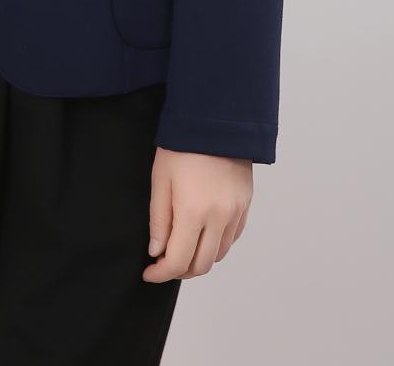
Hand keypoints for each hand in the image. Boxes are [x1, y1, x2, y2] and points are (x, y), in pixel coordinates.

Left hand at [142, 148, 252, 282]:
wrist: (215, 119)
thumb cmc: (182, 145)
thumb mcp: (161, 180)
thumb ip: (159, 220)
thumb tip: (157, 252)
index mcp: (194, 212)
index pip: (178, 261)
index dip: (161, 273)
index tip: (148, 272)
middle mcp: (220, 218)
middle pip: (201, 265)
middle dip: (179, 270)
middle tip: (163, 263)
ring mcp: (236, 212)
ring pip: (218, 254)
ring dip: (199, 258)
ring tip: (181, 246)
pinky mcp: (245, 204)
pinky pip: (232, 237)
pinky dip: (216, 244)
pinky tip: (202, 232)